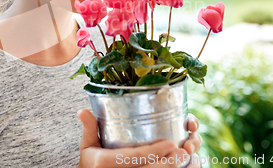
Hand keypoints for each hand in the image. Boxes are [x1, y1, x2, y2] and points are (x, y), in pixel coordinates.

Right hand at [77, 109, 201, 167]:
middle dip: (170, 162)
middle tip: (185, 151)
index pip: (133, 157)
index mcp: (106, 162)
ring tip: (190, 160)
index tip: (169, 143)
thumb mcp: (88, 147)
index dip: (153, 152)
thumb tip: (82, 110)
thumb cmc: (91, 164)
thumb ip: (90, 128)